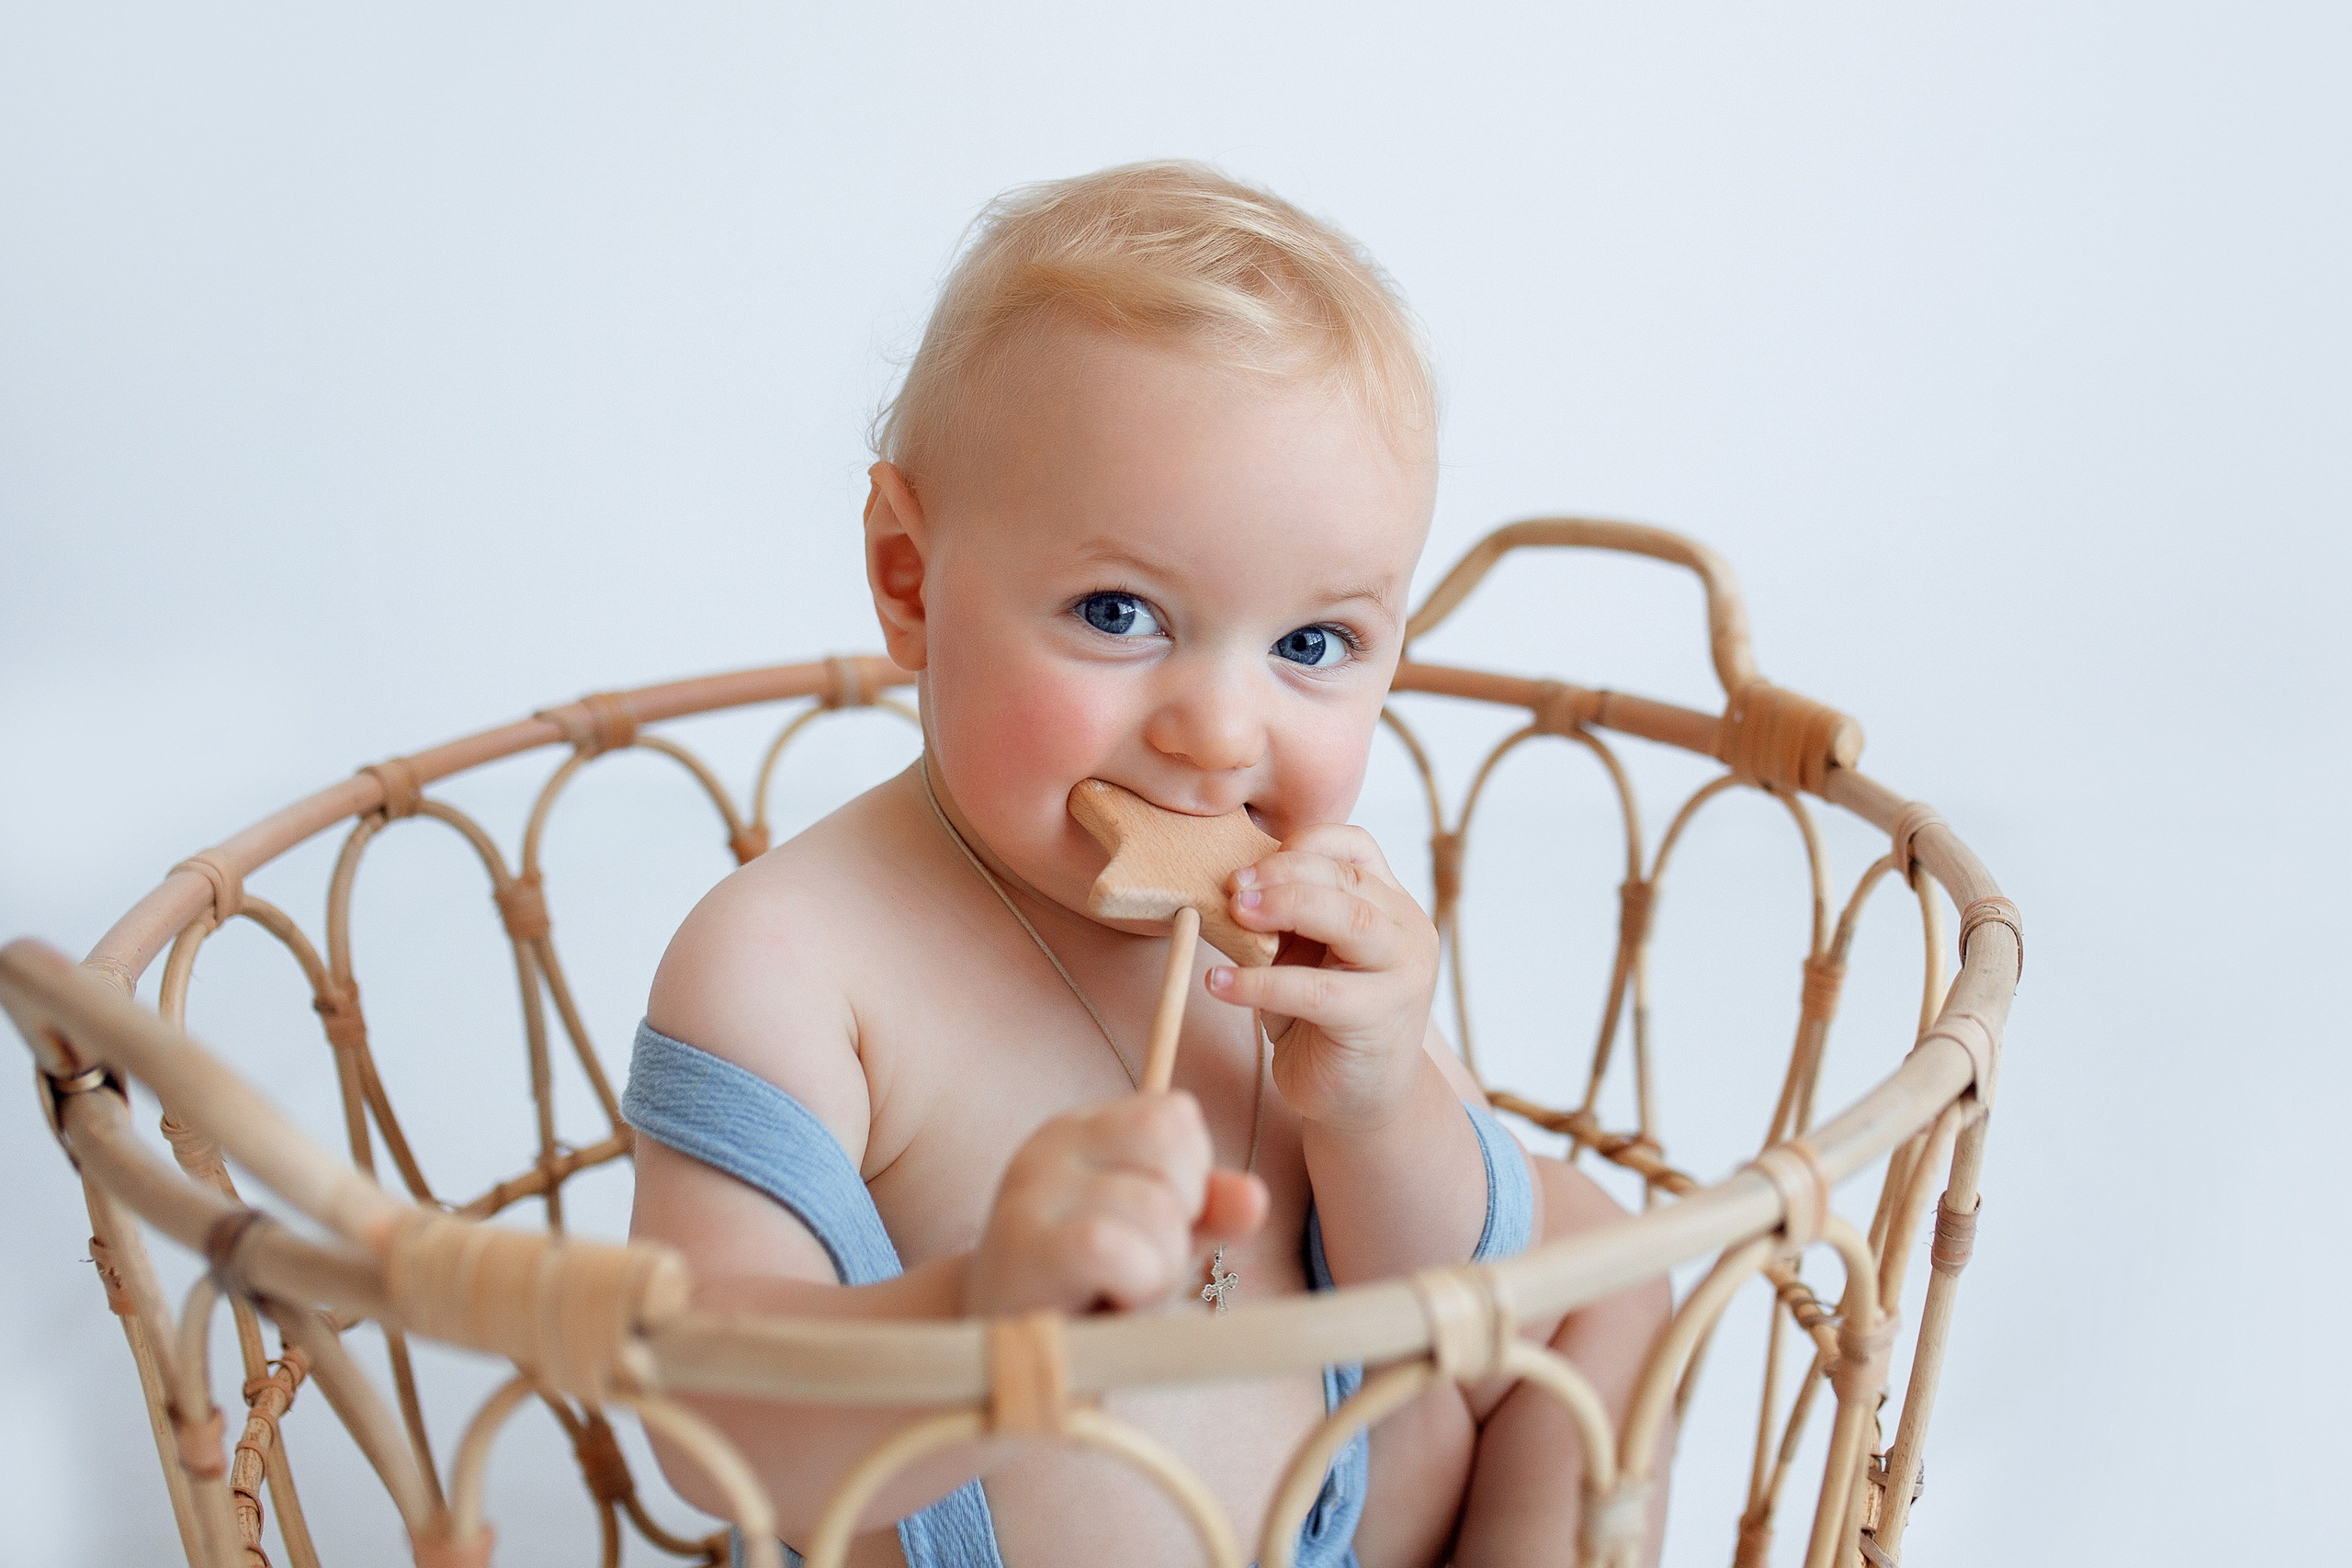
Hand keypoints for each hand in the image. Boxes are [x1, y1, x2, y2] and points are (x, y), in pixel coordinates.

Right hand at [963, 1092, 1268, 1316]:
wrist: (997, 1352)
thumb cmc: (1087, 1290)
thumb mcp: (1158, 1240)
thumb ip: (1208, 1211)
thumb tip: (1254, 1199)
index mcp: (1083, 1128)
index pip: (1175, 1116)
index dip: (1191, 1179)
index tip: (1156, 1228)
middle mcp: (1052, 1145)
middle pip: (1172, 1155)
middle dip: (1181, 1228)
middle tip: (1138, 1270)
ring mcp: (1028, 1193)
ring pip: (1153, 1208)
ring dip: (1160, 1269)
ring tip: (1119, 1292)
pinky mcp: (1018, 1251)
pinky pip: (1106, 1246)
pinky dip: (1132, 1283)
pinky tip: (1107, 1303)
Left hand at [1205, 824, 1440, 1133]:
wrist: (1358, 1098)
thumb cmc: (1321, 1019)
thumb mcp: (1304, 955)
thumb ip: (1286, 918)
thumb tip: (1230, 883)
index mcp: (1390, 904)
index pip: (1356, 846)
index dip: (1303, 845)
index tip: (1249, 866)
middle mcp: (1407, 931)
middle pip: (1350, 877)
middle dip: (1284, 874)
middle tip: (1233, 888)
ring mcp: (1402, 974)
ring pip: (1349, 920)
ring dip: (1285, 907)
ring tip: (1234, 915)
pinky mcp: (1378, 1017)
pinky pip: (1316, 990)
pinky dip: (1260, 982)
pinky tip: (1220, 982)